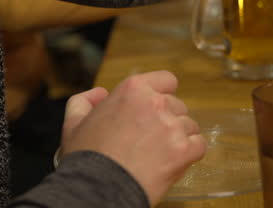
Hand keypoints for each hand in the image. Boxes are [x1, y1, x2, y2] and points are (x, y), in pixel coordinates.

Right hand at [60, 71, 206, 205]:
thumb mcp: (73, 123)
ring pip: (189, 126)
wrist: (95, 191)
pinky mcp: (184, 150)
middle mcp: (157, 103)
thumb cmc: (85, 159)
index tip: (155, 109)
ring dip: (178, 138)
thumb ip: (85, 101)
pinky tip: (172, 162)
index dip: (162, 94)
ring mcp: (173, 126)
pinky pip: (199, 145)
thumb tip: (101, 94)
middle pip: (177, 106)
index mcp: (134, 90)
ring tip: (157, 155)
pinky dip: (190, 155)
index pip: (167, 80)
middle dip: (167, 121)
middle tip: (149, 140)